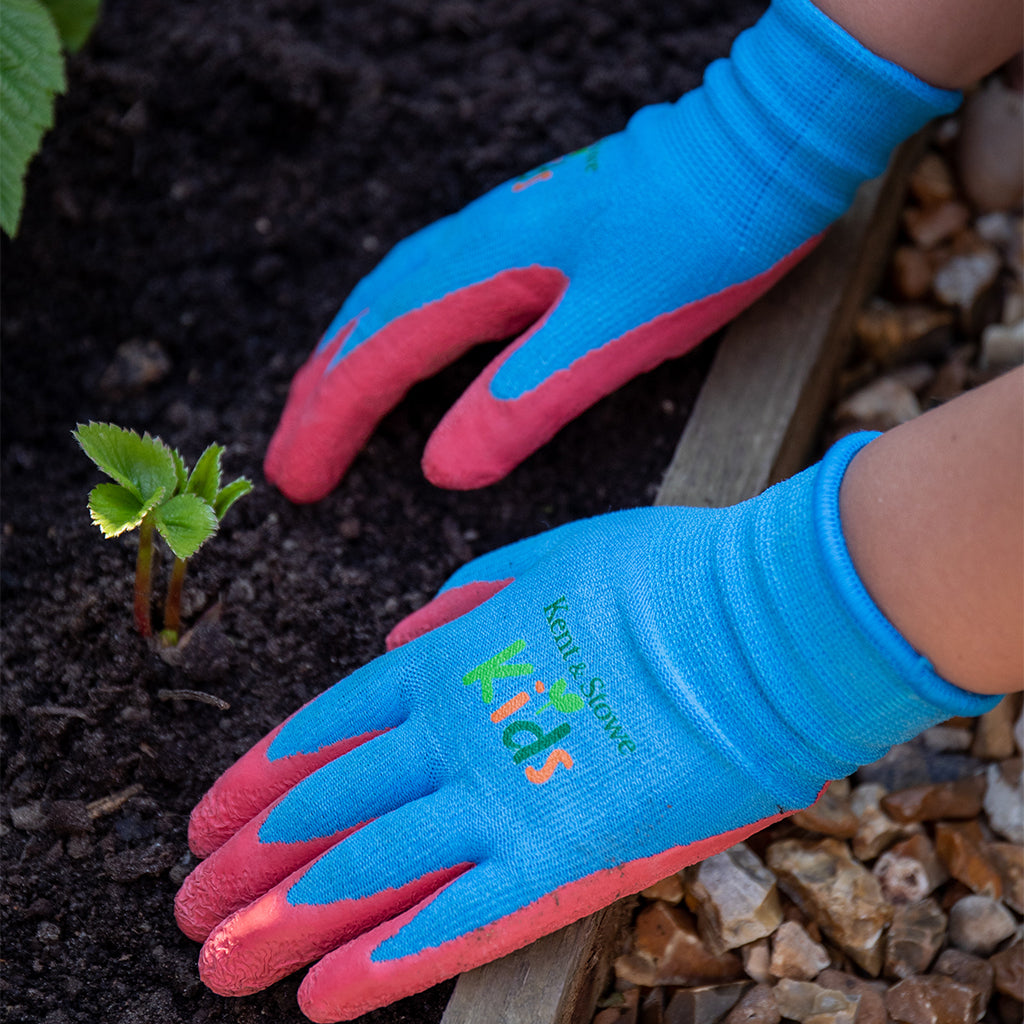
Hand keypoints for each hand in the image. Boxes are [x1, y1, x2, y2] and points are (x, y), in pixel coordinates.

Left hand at [176, 433, 994, 1021]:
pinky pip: (454, 924)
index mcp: (451, 658)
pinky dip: (383, 964)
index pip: (324, 731)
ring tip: (217, 963)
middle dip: (248, 863)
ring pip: (364, 873)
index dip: (257, 781)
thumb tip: (401, 641)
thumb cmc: (668, 579)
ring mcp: (504, 800)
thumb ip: (466, 602)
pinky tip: (319, 1001)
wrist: (766, 618)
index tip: (210, 820)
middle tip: (192, 904)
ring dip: (282, 922)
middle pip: (324, 809)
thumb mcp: (551, 559)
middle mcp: (455, 732)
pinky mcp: (565, 861)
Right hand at [263, 0, 958, 499]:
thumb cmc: (703, 234)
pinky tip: (409, 348)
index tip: (295, 481)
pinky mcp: (530, 238)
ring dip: (349, 362)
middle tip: (290, 462)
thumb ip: (525, 398)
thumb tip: (443, 467)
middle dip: (320, 398)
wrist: (763, 145)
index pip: (378, 358)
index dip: (329, 424)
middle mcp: (475, 246)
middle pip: (366, 325)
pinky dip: (398, 331)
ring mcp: (500, 235)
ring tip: (323, 412)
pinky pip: (434, 289)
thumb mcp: (616, 330)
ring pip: (393, 302)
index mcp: (484, 271)